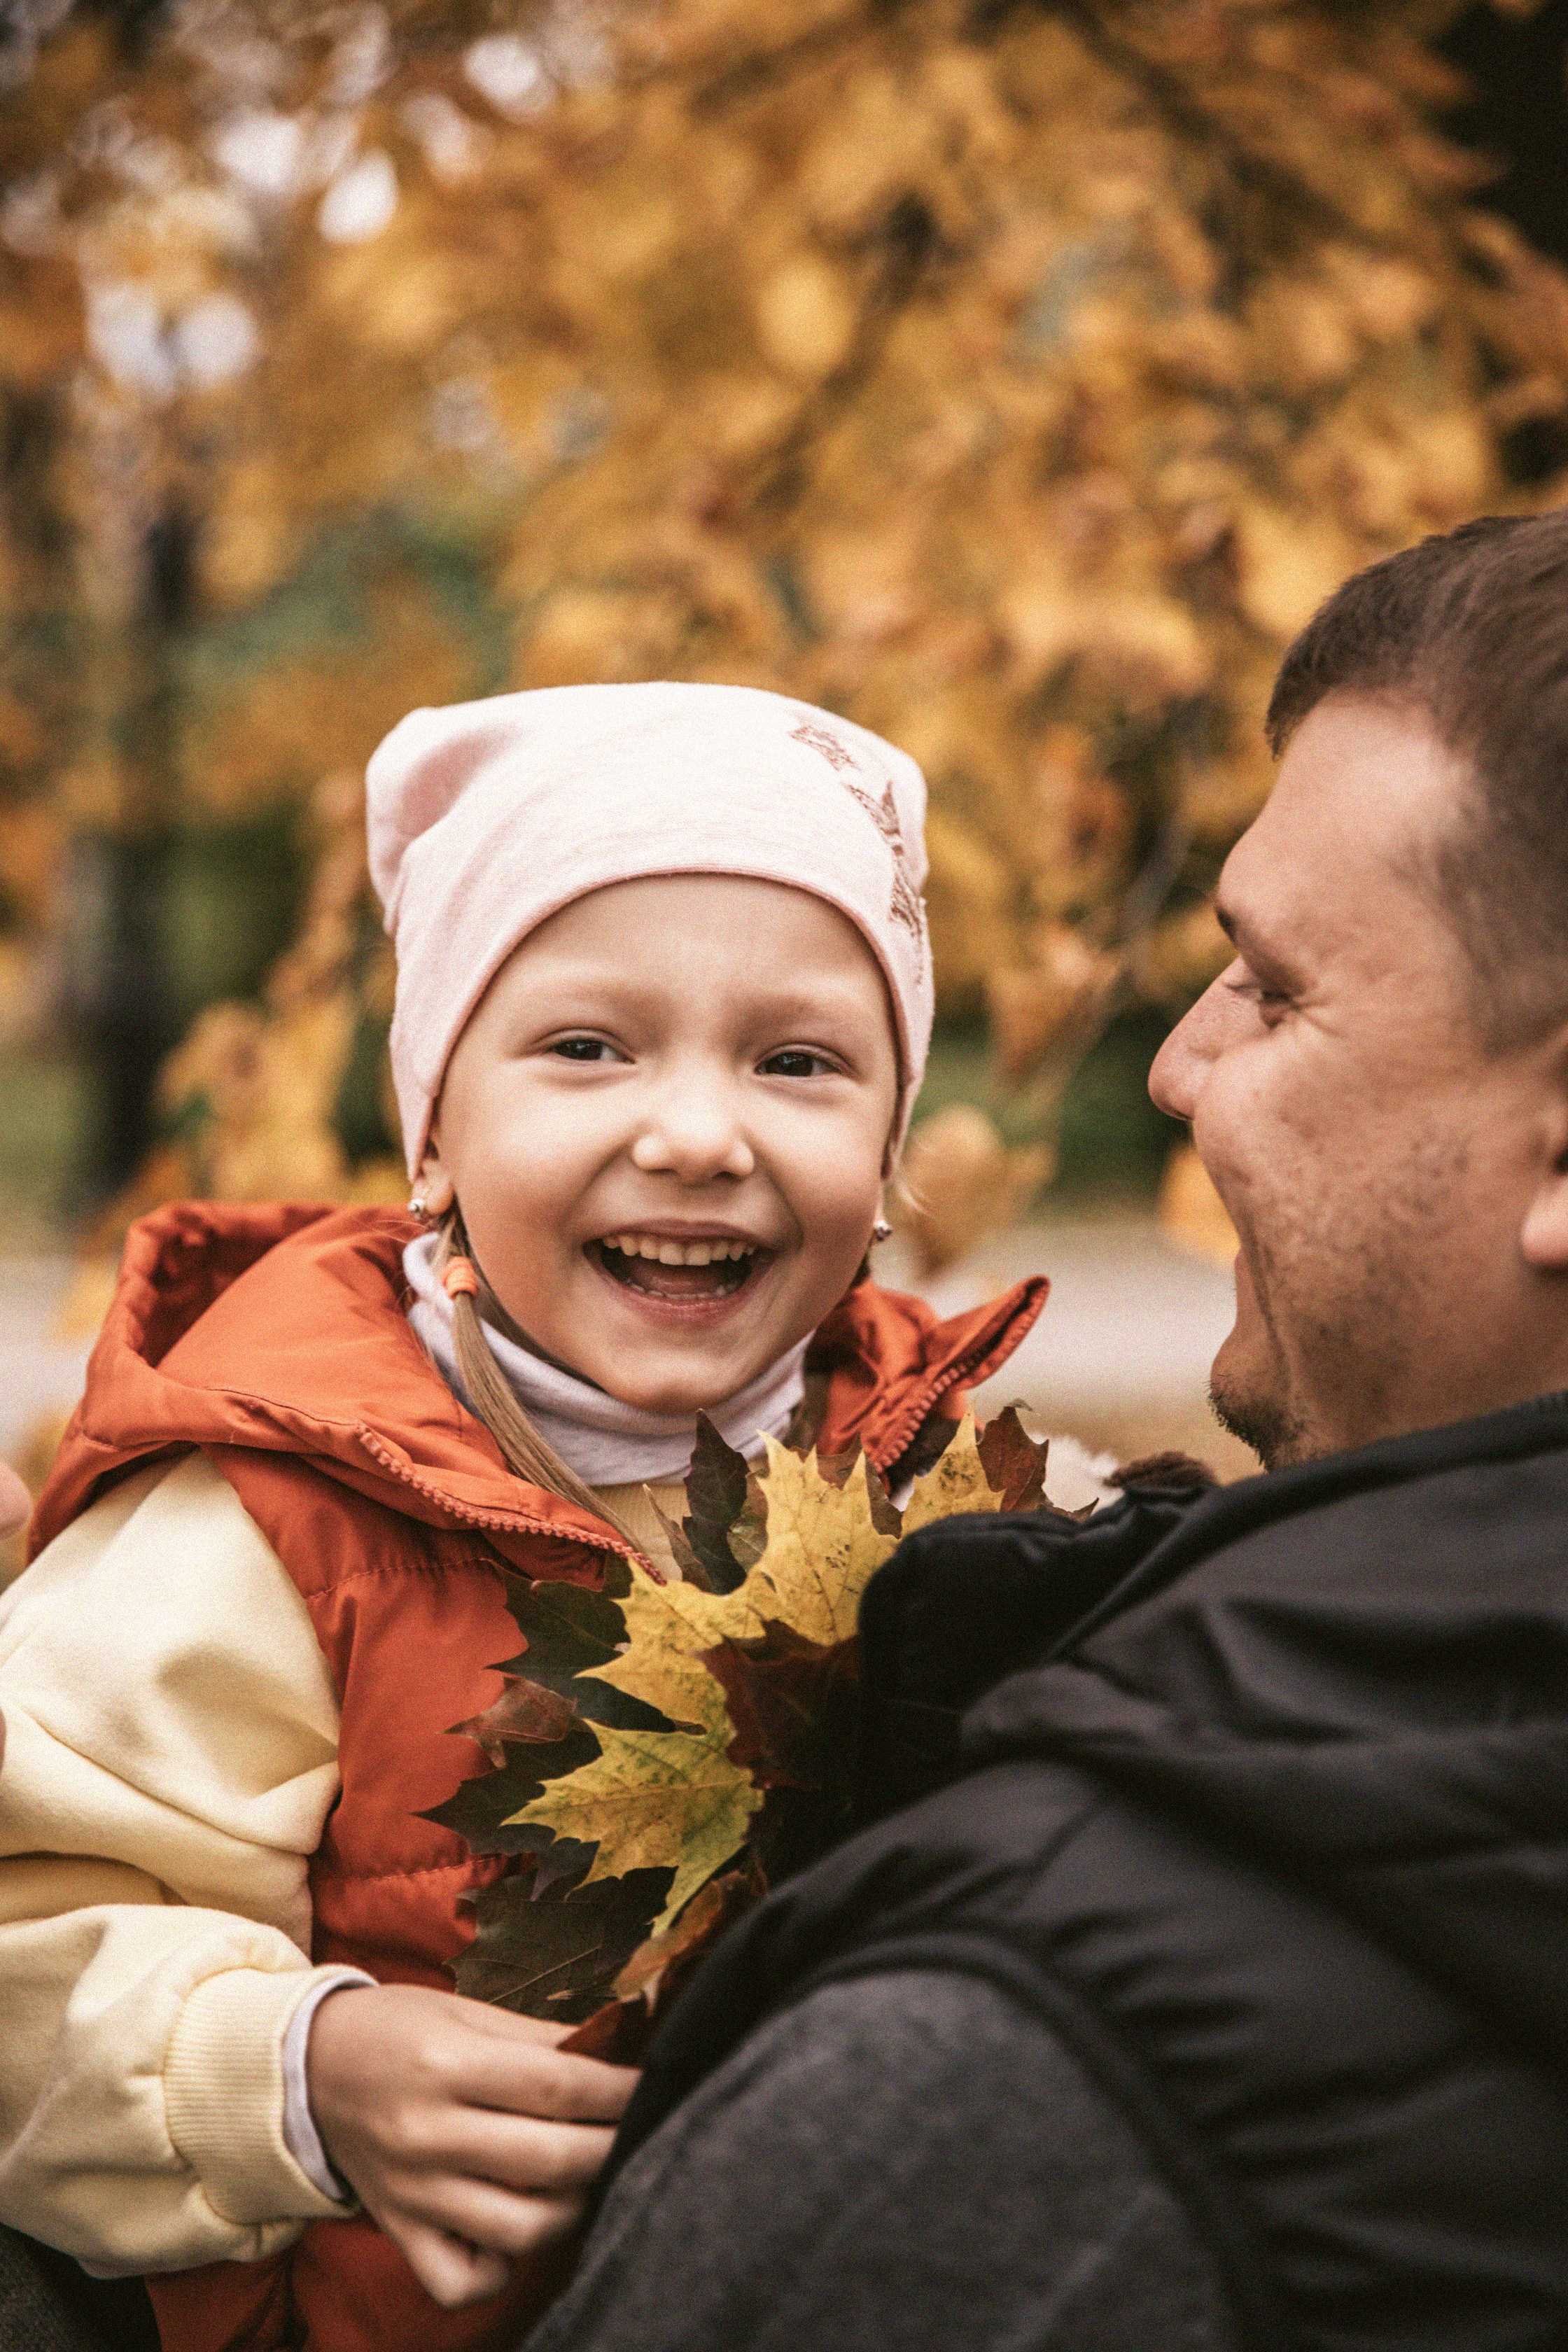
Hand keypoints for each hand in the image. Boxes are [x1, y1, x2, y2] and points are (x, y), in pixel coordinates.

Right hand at [307, 1983, 635, 2309]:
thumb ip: (540, 2038)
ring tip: (584, 2175)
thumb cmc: (397, 2031)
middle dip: (612, 2146)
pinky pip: (461, 2283)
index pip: (558, 2087)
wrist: (305, 2070)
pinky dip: (501, 2269)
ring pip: (520, 2230)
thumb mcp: (465, 2012)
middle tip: (638, 2126)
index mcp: (448, 2065)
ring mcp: (414, 2193)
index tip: (653, 2080)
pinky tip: (517, 2229)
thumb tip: (618, 2050)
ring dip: (572, 2207)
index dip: (618, 2089)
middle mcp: (428, 2135)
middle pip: (551, 2161)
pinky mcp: (401, 2232)